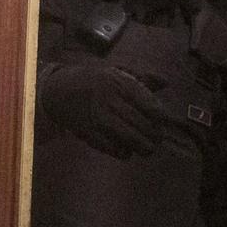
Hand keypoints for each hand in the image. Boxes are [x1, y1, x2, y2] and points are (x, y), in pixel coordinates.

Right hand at [38, 63, 168, 157]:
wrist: (60, 92)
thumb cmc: (96, 82)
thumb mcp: (117, 73)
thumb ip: (143, 79)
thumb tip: (166, 82)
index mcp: (120, 83)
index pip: (148, 104)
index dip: (160, 116)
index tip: (163, 120)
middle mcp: (110, 100)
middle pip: (141, 123)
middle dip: (154, 134)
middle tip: (158, 138)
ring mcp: (99, 117)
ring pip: (129, 138)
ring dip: (143, 147)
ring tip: (148, 148)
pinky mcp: (89, 133)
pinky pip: (113, 148)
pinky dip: (124, 152)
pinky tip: (127, 150)